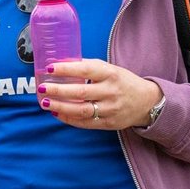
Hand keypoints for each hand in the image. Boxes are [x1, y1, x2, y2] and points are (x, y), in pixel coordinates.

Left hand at [38, 58, 162, 130]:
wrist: (147, 102)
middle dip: (58, 90)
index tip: (50, 68)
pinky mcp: (109, 123)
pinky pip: (85, 123)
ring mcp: (111, 109)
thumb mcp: (111, 69)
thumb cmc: (123, 82)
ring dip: (60, 107)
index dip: (67, 69)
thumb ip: (89, 68)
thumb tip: (61, 64)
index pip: (86, 70)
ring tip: (45, 103)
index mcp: (111, 74)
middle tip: (42, 88)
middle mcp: (111, 92)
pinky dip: (68, 119)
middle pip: (81, 92)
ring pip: (81, 110)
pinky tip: (57, 113)